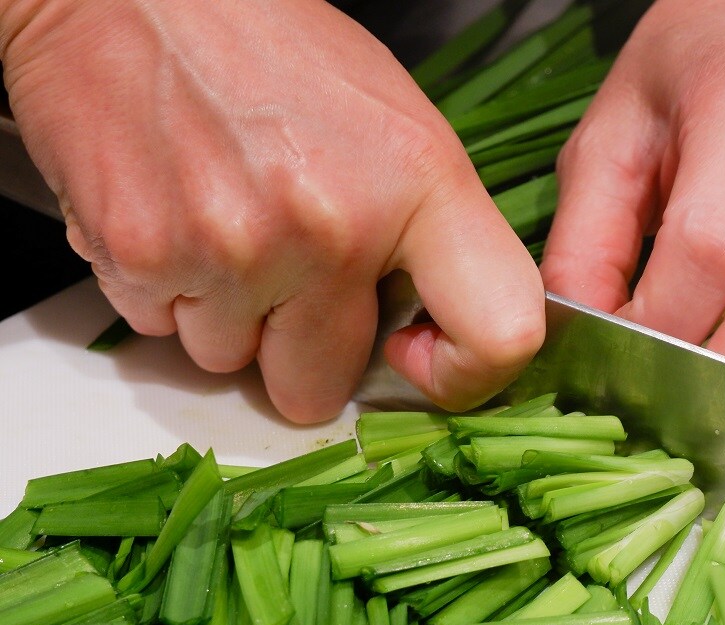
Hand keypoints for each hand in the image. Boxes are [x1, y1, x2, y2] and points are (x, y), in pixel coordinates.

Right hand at [0, 0, 543, 421]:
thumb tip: (422, 338)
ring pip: (231, 363)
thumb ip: (423, 239)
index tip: (414, 350)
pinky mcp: (140, 255)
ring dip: (226, 318)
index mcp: (418, 184)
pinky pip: (162, 330)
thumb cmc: (268, 48)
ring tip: (220, 220)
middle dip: (296, 351)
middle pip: (317, 393)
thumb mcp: (393, 124)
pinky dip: (168, 291)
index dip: (461, 374)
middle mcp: (331, 229)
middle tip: (281, 273)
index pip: (500, 336)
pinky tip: (176, 216)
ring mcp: (233, 250)